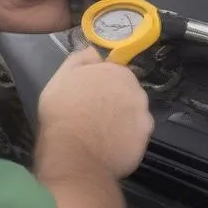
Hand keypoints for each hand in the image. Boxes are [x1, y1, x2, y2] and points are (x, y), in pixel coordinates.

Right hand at [37, 47, 154, 178]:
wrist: (73, 156)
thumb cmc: (63, 114)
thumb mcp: (62, 77)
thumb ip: (81, 59)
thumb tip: (94, 51)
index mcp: (118, 72)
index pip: (116, 74)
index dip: (102, 86)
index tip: (89, 98)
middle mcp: (137, 91)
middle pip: (128, 94)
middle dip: (115, 102)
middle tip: (94, 116)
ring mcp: (144, 117)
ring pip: (134, 116)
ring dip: (122, 121)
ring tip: (102, 134)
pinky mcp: (145, 141)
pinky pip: (135, 137)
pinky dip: (126, 140)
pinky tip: (110, 147)